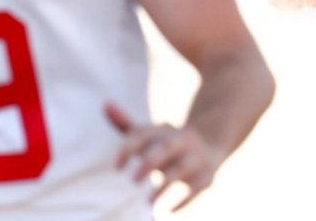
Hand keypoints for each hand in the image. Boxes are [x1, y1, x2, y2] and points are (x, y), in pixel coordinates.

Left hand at [106, 102, 220, 211]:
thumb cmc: (167, 144)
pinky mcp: (208, 174)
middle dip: (149, 163)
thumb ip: (125, 124)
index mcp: (164, 130)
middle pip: (165, 148)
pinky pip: (198, 187)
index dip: (128, 149)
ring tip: (147, 204)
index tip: (116, 168)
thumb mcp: (149, 133)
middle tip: (132, 181)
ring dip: (163, 187)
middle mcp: (182, 140)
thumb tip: (104, 104)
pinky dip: (185, 199)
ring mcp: (197, 157)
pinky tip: (169, 210)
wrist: (211, 143)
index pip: (143, 135)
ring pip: (180, 170)